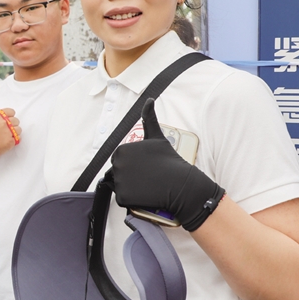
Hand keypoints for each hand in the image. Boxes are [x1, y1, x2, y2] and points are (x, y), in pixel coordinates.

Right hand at [0, 94, 20, 158]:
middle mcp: (3, 123)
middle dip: (12, 124)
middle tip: (3, 129)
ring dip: (14, 132)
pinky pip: (18, 138)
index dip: (9, 116)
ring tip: (5, 135)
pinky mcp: (10, 142)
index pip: (11, 112)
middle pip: (16, 120)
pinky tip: (5, 140)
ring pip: (19, 129)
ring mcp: (7, 133)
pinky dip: (14, 140)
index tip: (4, 121)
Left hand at [110, 98, 224, 230]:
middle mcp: (117, 164)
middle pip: (118, 174)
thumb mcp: (156, 137)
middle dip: (131, 176)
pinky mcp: (123, 197)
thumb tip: (150, 99)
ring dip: (132, 188)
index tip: (147, 167)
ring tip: (148, 185)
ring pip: (121, 187)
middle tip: (148, 177)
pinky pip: (123, 200)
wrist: (181, 185)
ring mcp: (119, 181)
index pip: (121, 161)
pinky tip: (145, 195)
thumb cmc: (169, 161)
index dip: (134, 166)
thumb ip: (149, 118)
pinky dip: (133, 200)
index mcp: (121, 150)